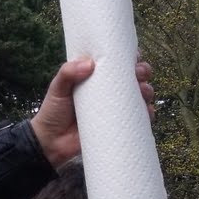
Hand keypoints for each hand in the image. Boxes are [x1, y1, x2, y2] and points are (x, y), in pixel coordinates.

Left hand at [28, 58, 154, 168]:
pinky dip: (147, 115)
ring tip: (143, 92)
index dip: (129, 56)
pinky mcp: (118, 126)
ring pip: (140, 96)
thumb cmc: (53, 111)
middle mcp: (109, 91)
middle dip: (143, 72)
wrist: (51, 143)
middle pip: (134, 77)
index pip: (117, 62)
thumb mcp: (57, 88)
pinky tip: (147, 112)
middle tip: (138, 74)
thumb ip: (68, 72)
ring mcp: (115, 108)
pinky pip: (138, 120)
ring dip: (147, 91)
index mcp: (97, 76)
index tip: (133, 56)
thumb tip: (90, 64)